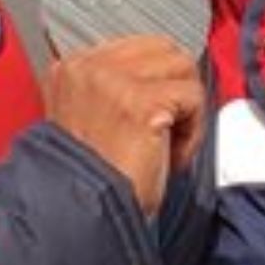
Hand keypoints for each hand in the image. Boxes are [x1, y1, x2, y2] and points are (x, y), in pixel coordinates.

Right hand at [45, 34, 204, 215]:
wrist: (81, 218)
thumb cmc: (92, 177)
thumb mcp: (94, 116)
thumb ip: (118, 86)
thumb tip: (167, 68)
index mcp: (71, 68)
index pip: (140, 46)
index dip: (160, 79)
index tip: (159, 114)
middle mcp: (87, 67)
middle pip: (165, 50)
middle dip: (176, 88)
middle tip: (166, 130)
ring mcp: (112, 81)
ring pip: (183, 67)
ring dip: (186, 110)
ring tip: (165, 145)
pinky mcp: (141, 101)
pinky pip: (193, 96)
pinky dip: (193, 131)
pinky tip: (170, 158)